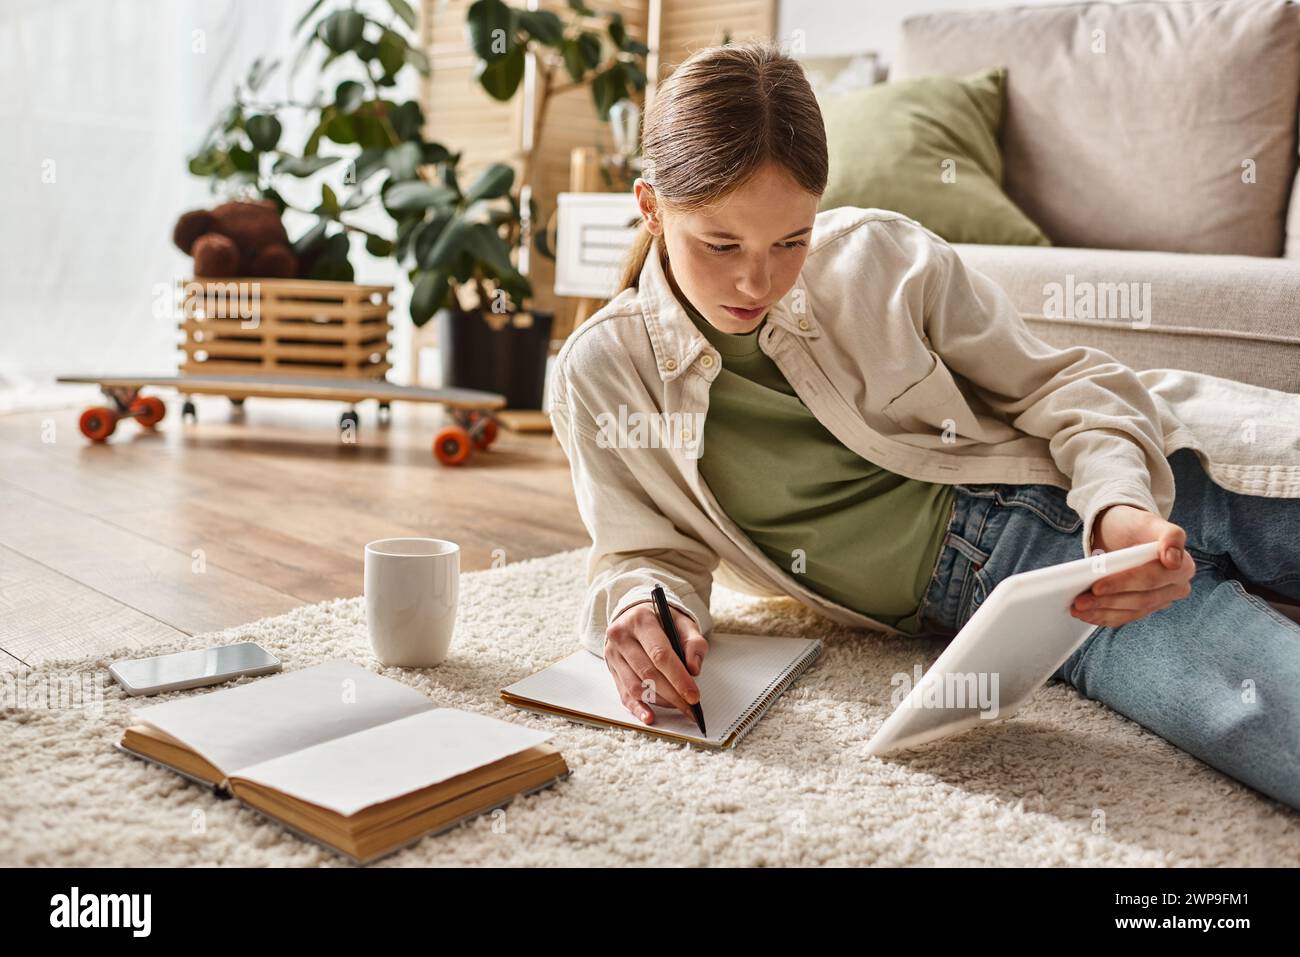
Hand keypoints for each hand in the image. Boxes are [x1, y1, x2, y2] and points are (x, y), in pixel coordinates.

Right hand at [604, 600, 708, 724]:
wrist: (636, 615)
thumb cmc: (662, 620)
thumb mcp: (682, 622)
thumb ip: (693, 643)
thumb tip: (694, 670)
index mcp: (640, 620)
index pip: (660, 654)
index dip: (678, 677)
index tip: (693, 695)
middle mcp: (621, 636)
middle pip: (647, 673)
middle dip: (672, 694)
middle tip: (690, 707)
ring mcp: (613, 654)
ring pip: (636, 686)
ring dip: (659, 701)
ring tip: (678, 705)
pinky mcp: (612, 669)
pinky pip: (624, 694)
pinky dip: (638, 709)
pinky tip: (650, 717)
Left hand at [1071, 504, 1194, 626]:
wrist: (1123, 532)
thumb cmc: (1135, 526)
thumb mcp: (1150, 522)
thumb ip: (1170, 535)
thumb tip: (1173, 560)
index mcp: (1183, 567)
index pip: (1151, 579)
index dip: (1123, 584)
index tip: (1097, 587)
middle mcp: (1176, 587)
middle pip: (1140, 599)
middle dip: (1108, 601)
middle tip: (1080, 600)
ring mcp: (1160, 600)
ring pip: (1131, 611)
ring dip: (1102, 612)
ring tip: (1078, 608)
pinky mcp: (1144, 607)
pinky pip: (1125, 617)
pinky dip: (1104, 617)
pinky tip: (1085, 615)